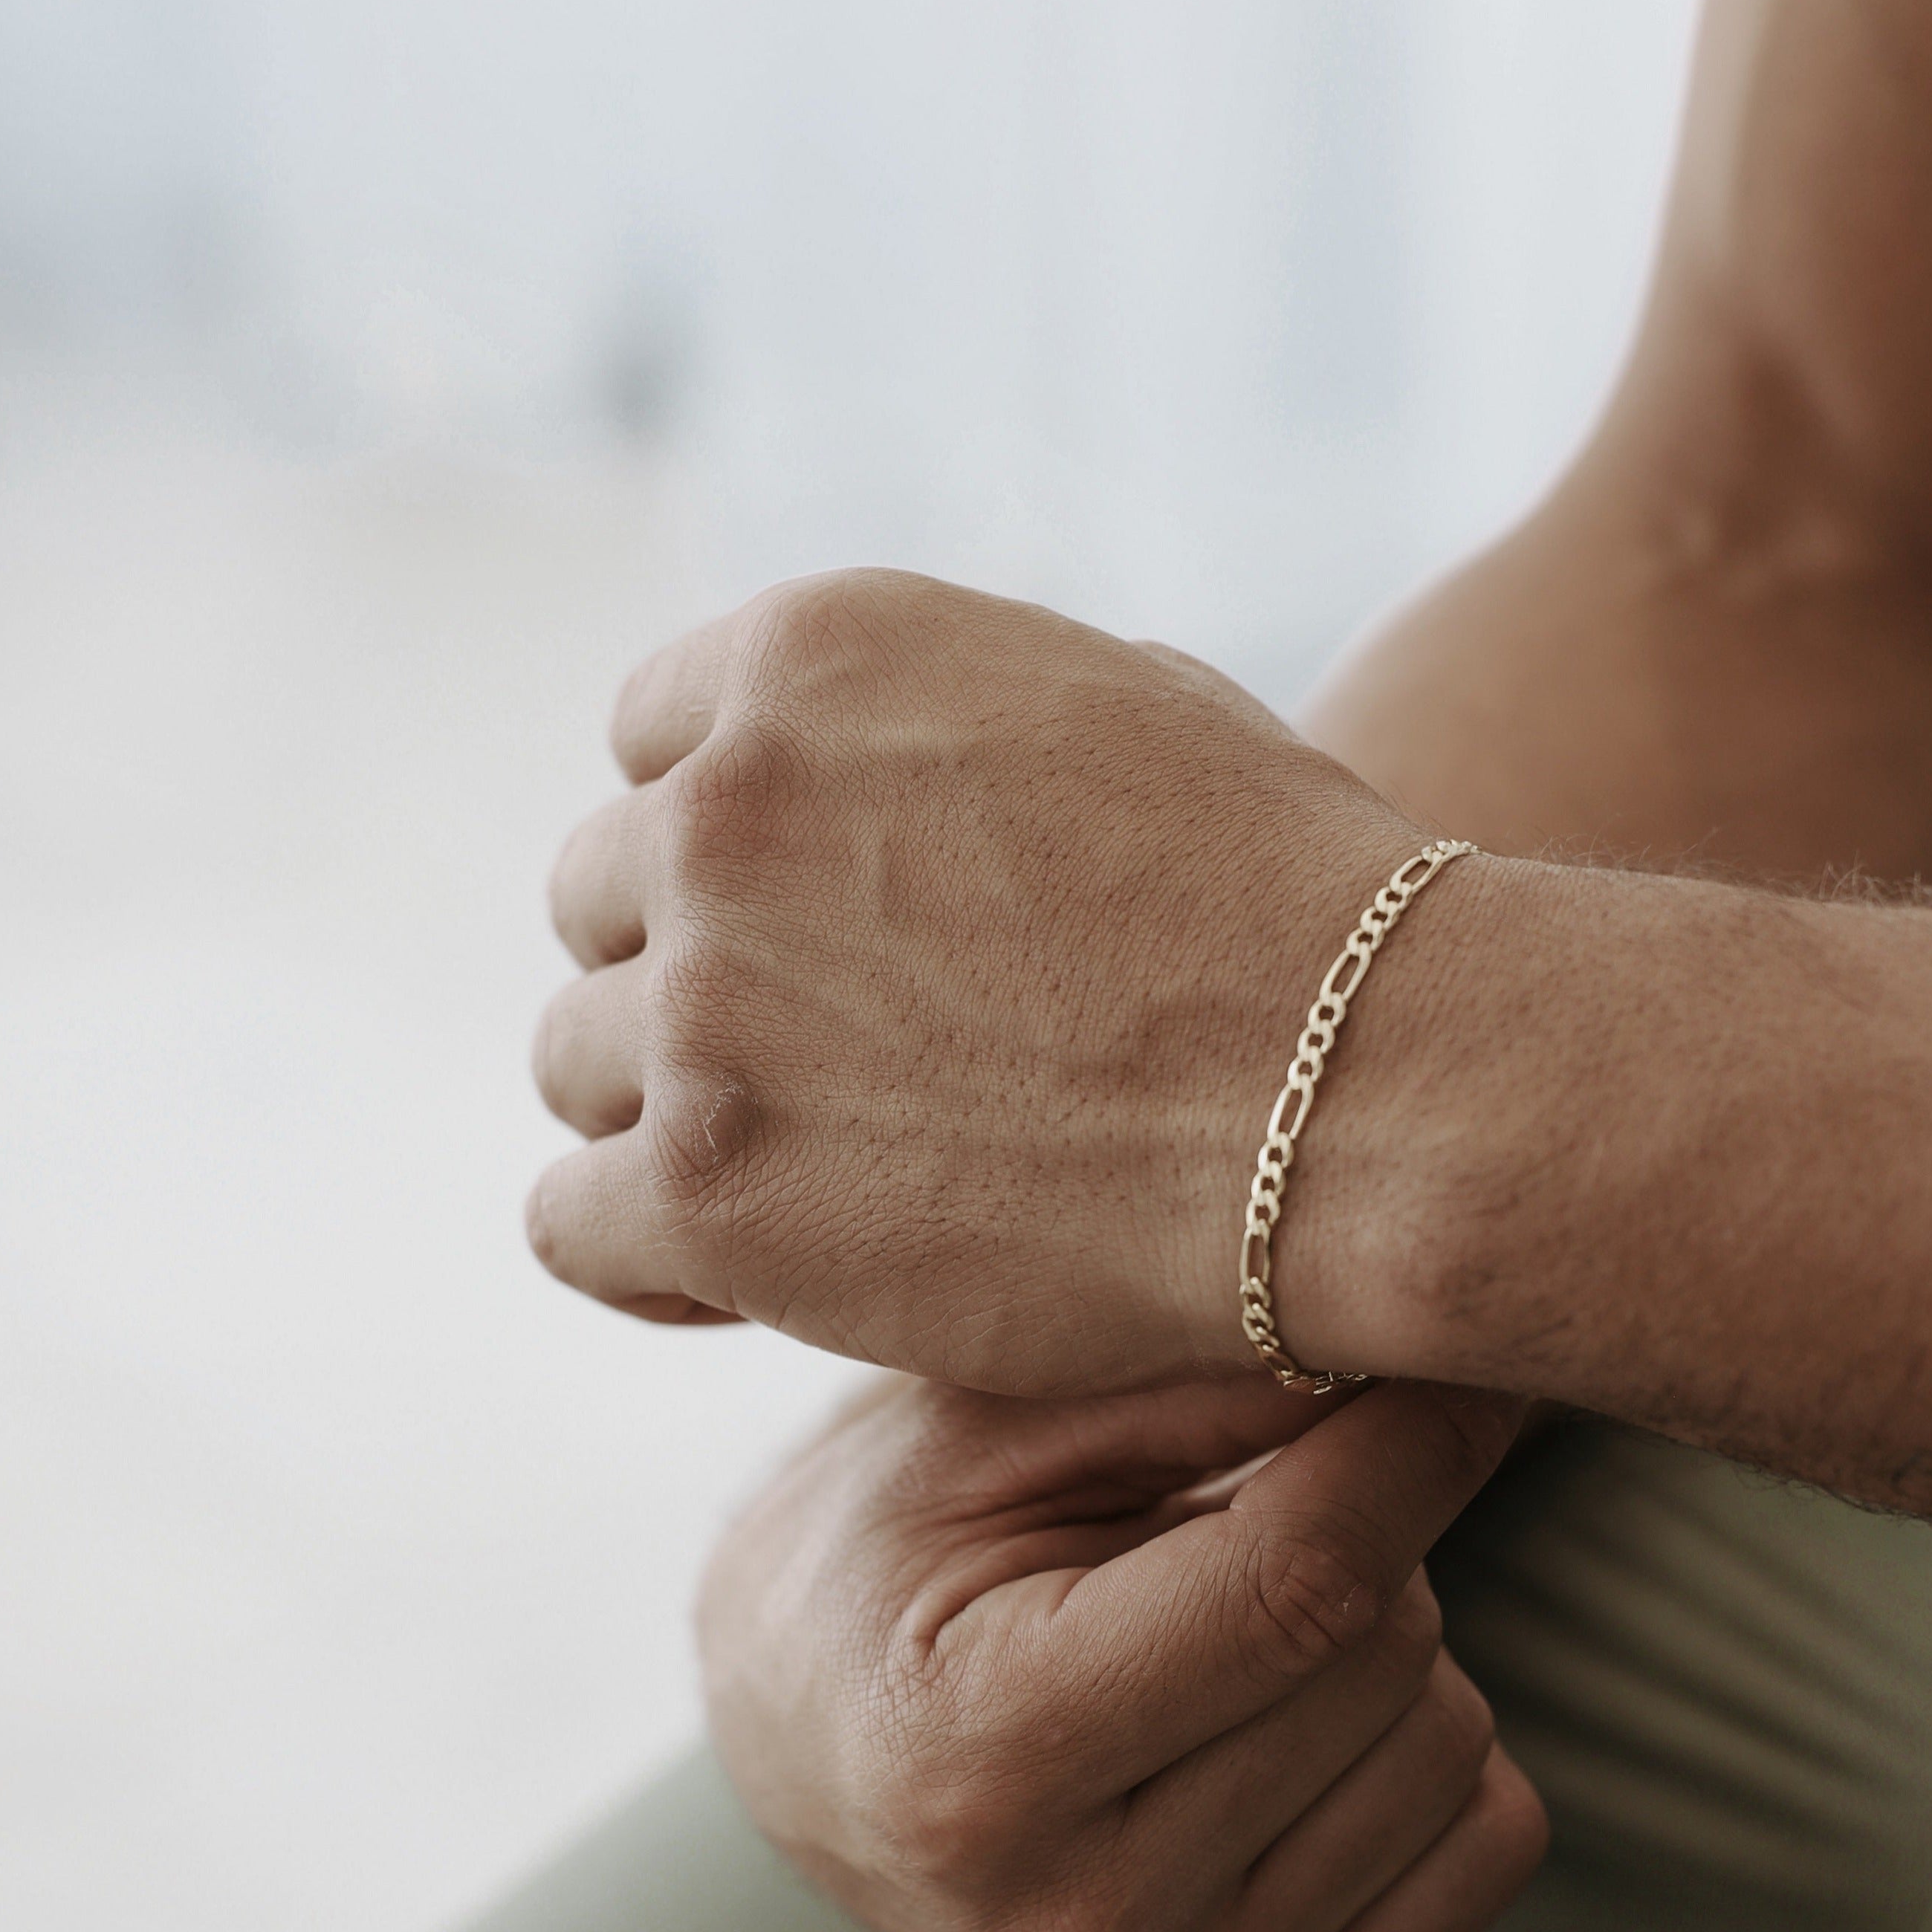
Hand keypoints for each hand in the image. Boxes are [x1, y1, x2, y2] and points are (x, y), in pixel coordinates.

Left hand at [527, 569, 1431, 1390]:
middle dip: (695, 972)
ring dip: (676, 1110)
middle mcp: (722, 806)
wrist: (1366, 1090)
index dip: (726, 841)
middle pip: (601, 897)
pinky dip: (643, 1250)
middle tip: (823, 1061)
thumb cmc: (1290, 905)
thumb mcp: (1116, 709)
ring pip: (574, 1060)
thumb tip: (872, 770)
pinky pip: (566, 1222)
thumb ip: (942, 726)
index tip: (804, 926)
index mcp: (814, 659)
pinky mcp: (710, 1189)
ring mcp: (704, 1000)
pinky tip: (740, 1272)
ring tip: (816, 1169)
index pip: (650, 736)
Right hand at [696, 1372, 1547, 1931]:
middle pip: (1383, 1656)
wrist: (816, 1752)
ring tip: (1232, 1624)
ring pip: (1453, 1744)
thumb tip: (1422, 1349)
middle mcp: (1079, 1929)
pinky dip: (1429, 1746)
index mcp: (978, 1761)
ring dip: (1386, 1641)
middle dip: (1359, 1532)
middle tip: (1242, 1506)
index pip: (1291, 1592)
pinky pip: (1491, 1840)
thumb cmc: (889, 1549)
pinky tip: (1290, 1719)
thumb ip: (1189, 1383)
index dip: (1403, 1450)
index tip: (1453, 1359)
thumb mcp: (983, 1424)